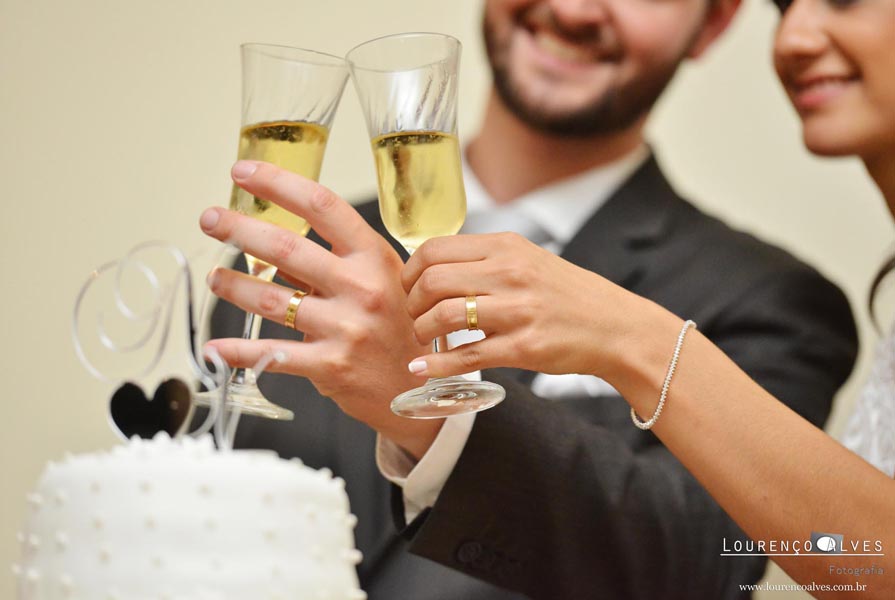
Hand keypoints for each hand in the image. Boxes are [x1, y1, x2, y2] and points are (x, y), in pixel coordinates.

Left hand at [201, 160, 437, 457]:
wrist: (423, 386)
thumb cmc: (400, 326)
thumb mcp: (383, 280)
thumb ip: (336, 262)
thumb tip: (276, 251)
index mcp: (373, 257)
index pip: (322, 207)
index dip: (278, 184)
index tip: (243, 171)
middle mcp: (361, 288)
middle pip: (287, 249)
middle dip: (240, 229)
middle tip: (210, 218)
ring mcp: (346, 328)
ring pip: (273, 299)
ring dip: (234, 286)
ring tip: (214, 278)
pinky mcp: (331, 366)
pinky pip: (274, 354)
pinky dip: (239, 351)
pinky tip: (214, 347)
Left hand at [402, 232, 648, 379]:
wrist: (616, 327)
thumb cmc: (568, 296)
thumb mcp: (528, 261)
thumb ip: (485, 261)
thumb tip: (433, 270)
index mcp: (506, 247)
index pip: (435, 249)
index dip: (410, 272)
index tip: (409, 289)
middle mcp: (509, 273)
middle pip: (432, 281)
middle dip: (411, 303)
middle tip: (413, 317)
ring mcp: (517, 310)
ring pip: (443, 316)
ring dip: (421, 332)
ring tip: (423, 339)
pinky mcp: (524, 346)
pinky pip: (466, 355)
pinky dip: (435, 363)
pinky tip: (422, 367)